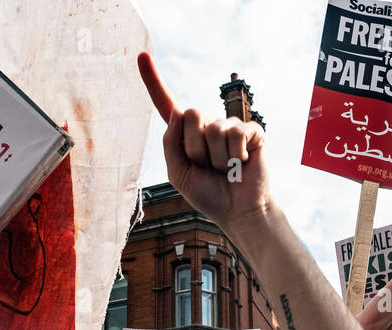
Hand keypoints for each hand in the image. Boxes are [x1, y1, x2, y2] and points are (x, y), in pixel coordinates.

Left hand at [137, 52, 271, 228]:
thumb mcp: (178, 173)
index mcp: (185, 134)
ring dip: (216, 157)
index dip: (153, 81)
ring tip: (225, 169)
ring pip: (213, 128)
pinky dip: (235, 155)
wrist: (237, 212)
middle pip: (190, 114)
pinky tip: (241, 163)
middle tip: (207, 166)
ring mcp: (229, 126)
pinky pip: (236, 133)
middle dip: (195, 147)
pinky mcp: (250, 132)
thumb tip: (176, 111)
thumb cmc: (208, 194)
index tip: (141, 56)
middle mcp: (206, 125)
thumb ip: (170, 143)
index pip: (166, 104)